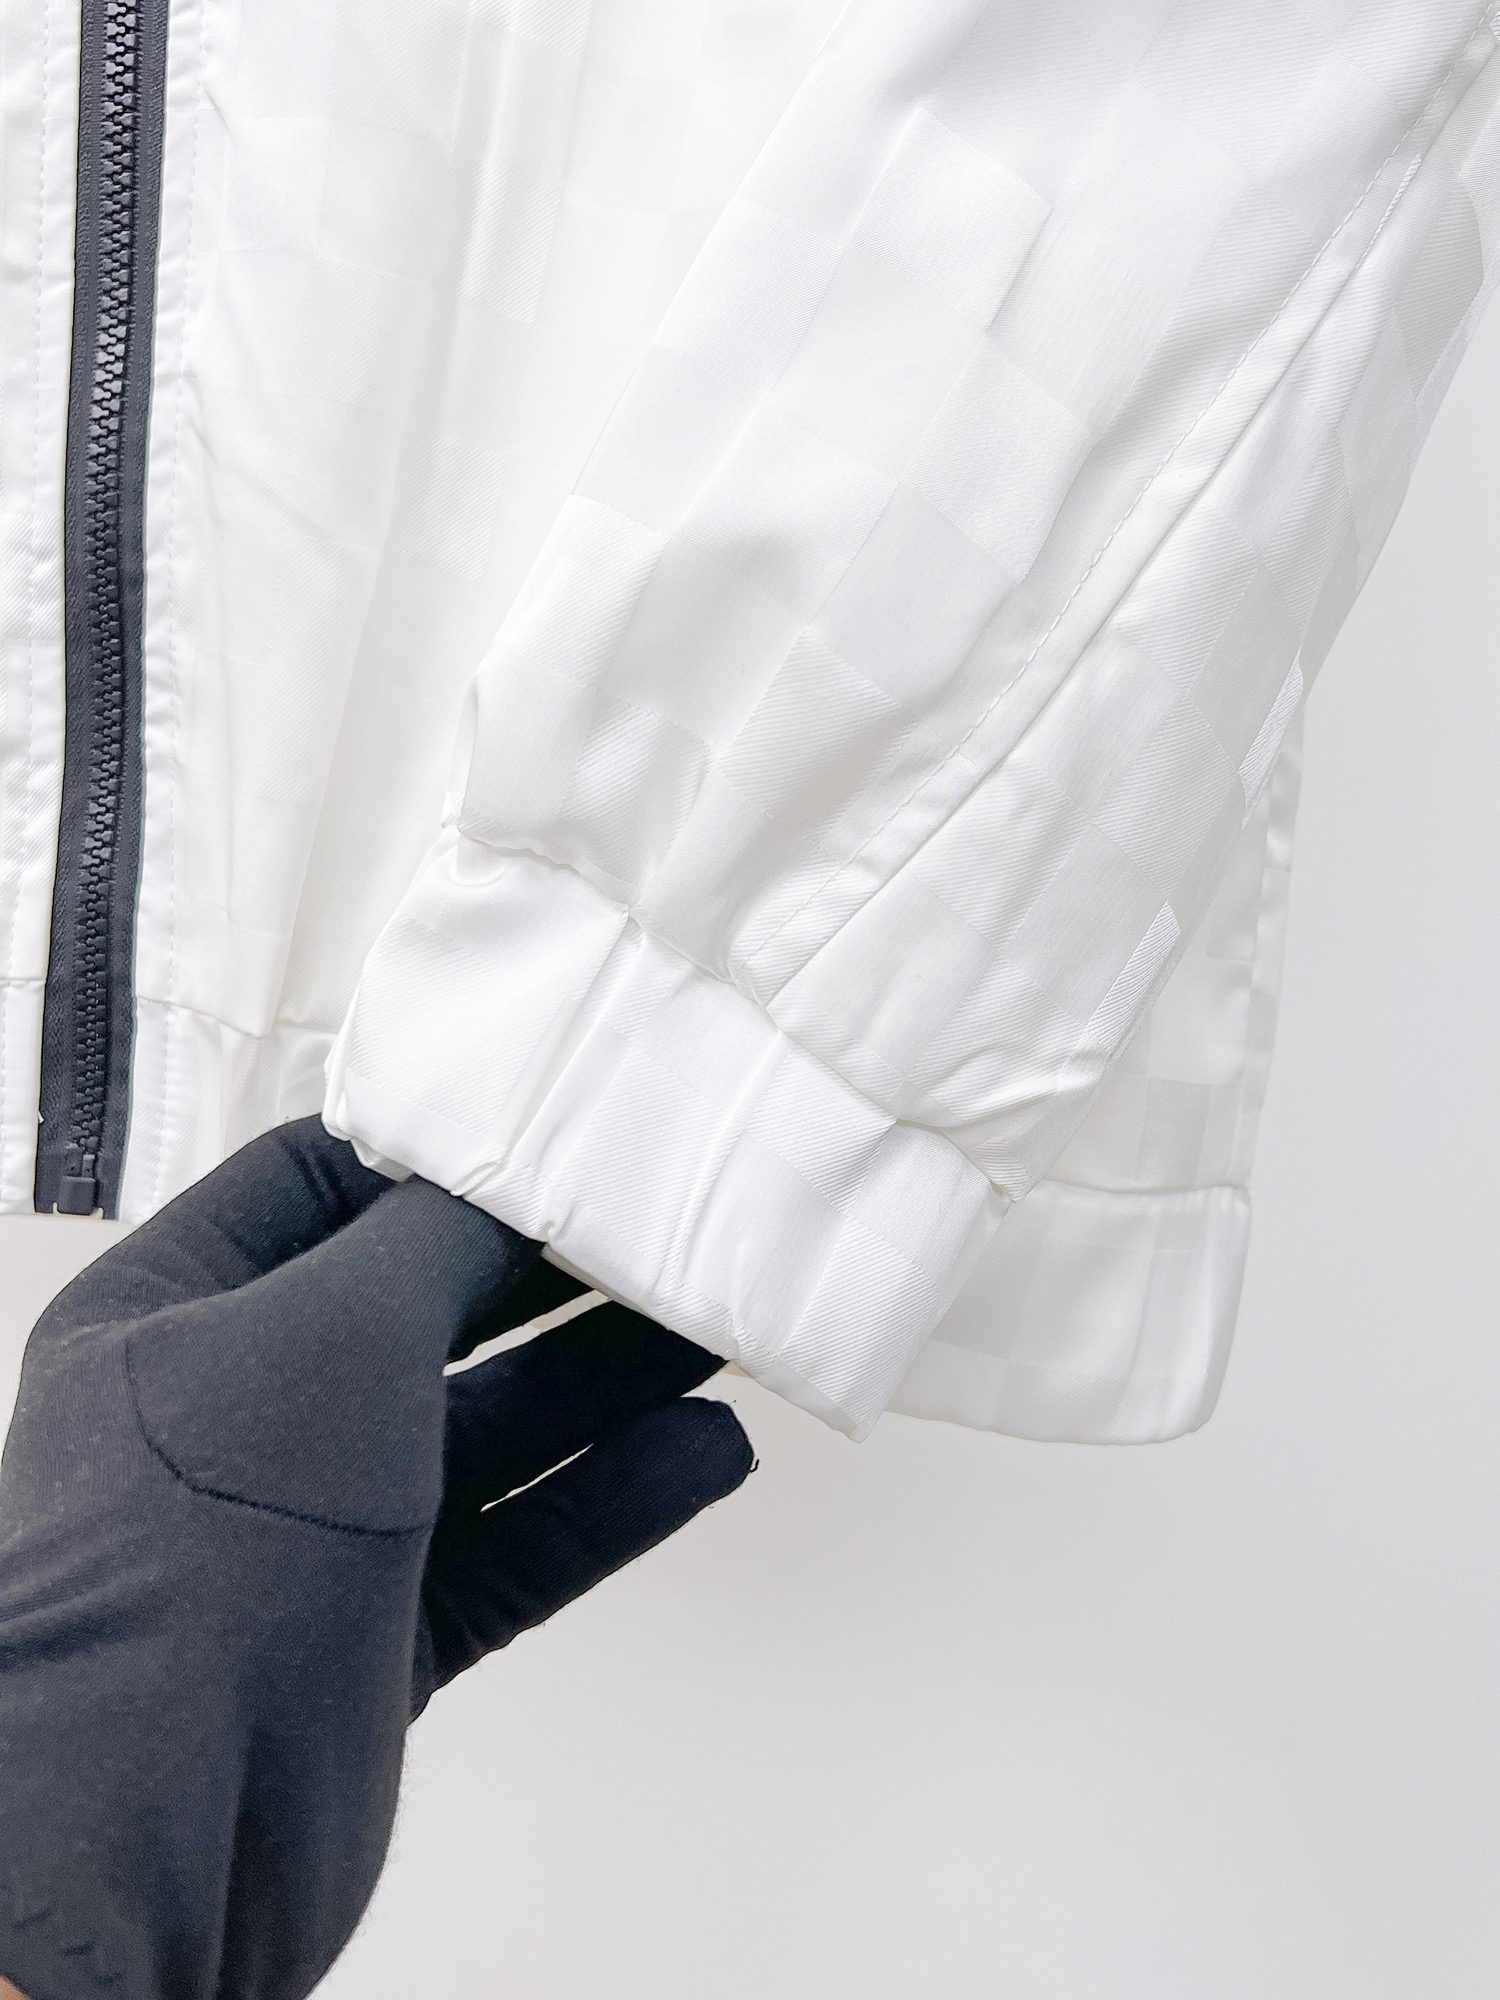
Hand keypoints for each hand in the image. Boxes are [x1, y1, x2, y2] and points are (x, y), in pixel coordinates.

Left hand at [0, 1119, 750, 1998]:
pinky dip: (609, 1497)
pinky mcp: (383, 1629)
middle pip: (425, 1310)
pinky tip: (705, 1453)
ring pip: (488, 1429)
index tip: (552, 1136)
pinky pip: (517, 1539)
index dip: (434, 1158)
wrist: (155, 1825)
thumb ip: (437, 1242)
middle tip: (669, 1238)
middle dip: (550, 1276)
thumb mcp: (333, 1333)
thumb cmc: (211, 1533)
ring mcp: (316, 1526)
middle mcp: (242, 1408)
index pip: (313, 1187)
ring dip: (605, 1383)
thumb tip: (510, 1193)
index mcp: (175, 1309)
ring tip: (719, 1336)